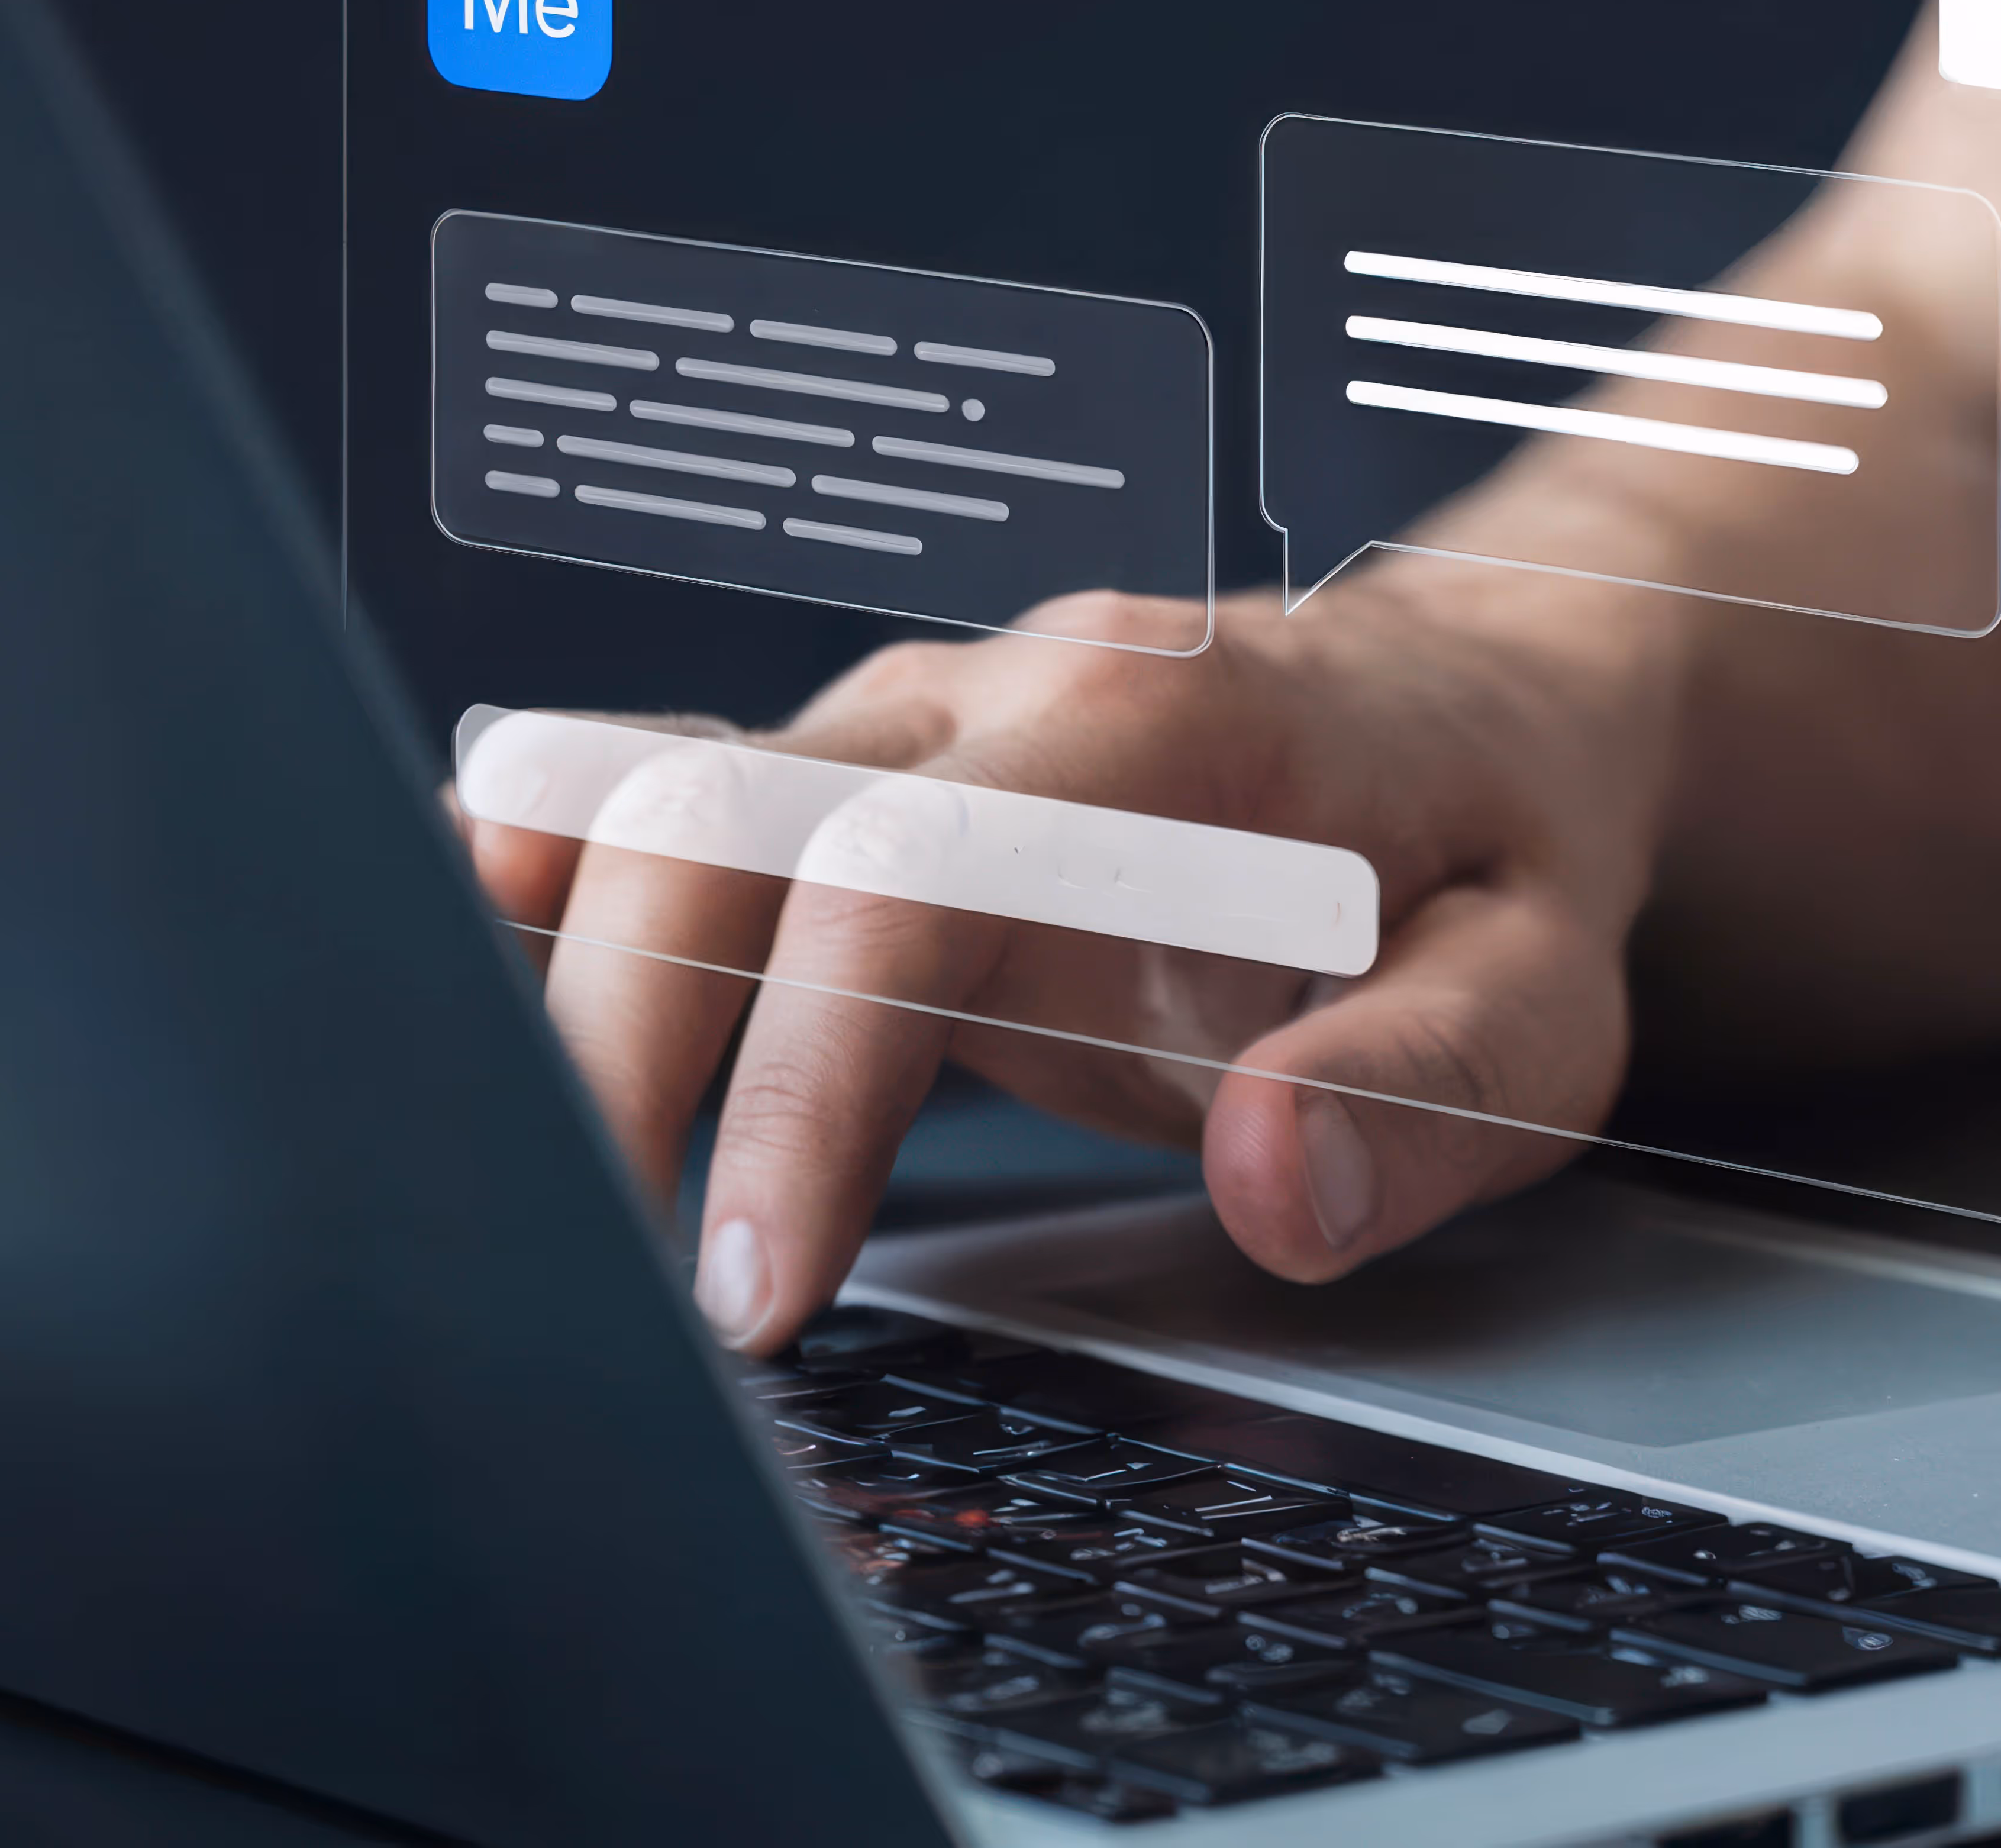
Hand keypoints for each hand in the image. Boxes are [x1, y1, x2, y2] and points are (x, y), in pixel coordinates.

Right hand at [470, 578, 1672, 1352]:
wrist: (1486, 700)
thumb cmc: (1500, 853)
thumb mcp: (1544, 991)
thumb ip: (1423, 1086)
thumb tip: (1270, 1184)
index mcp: (1155, 726)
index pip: (902, 879)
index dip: (800, 1081)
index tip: (758, 1286)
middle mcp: (993, 695)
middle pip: (705, 824)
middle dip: (611, 1061)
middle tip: (612, 1305)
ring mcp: (899, 727)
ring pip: (634, 808)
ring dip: (542, 999)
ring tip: (499, 1206)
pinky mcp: (851, 788)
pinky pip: (646, 815)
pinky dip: (531, 907)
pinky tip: (456, 1017)